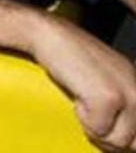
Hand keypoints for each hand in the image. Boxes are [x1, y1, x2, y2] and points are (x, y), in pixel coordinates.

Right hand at [31, 15, 135, 150]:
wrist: (49, 36)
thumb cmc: (68, 56)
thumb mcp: (102, 78)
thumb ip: (118, 104)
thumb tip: (124, 138)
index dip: (123, 136)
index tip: (106, 130)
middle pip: (133, 141)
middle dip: (109, 136)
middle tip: (90, 116)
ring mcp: (127, 94)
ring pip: (117, 140)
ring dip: (94, 128)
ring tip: (82, 102)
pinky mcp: (108, 99)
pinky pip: (97, 131)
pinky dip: (81, 119)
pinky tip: (76, 97)